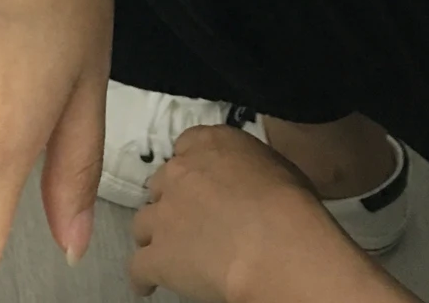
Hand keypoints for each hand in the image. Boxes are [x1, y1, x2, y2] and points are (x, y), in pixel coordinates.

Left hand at [130, 126, 407, 302]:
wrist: (278, 245)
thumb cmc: (290, 202)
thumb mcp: (274, 165)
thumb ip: (246, 166)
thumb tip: (245, 180)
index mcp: (209, 143)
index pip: (187, 144)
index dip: (192, 166)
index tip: (200, 182)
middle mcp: (179, 172)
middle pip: (161, 184)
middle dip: (172, 201)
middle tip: (190, 221)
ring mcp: (164, 214)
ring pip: (143, 223)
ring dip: (154, 235)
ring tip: (170, 252)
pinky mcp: (158, 255)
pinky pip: (138, 267)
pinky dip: (143, 277)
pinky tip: (148, 285)